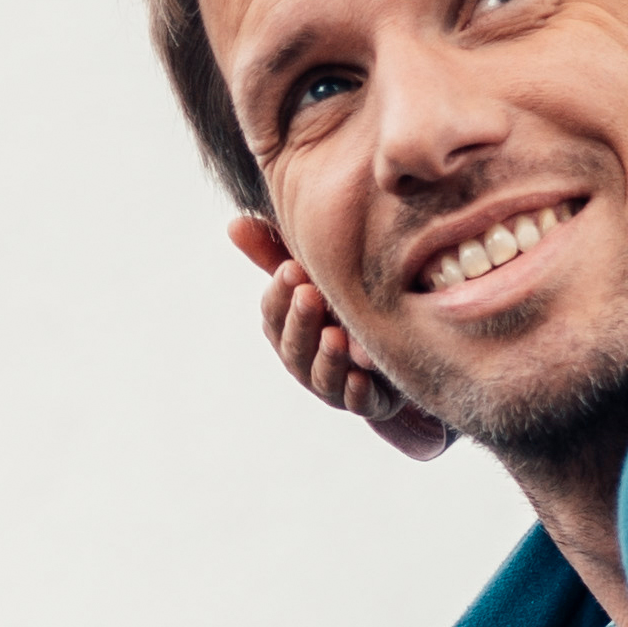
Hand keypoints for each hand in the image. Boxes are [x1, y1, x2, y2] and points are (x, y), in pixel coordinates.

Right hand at [231, 215, 457, 461]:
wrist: (393, 343)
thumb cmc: (339, 303)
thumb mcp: (312, 276)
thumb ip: (275, 254)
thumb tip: (233, 224)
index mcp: (285, 329)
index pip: (273, 313)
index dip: (280, 293)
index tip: (293, 268)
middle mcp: (303, 360)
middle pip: (293, 346)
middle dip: (301, 321)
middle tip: (310, 295)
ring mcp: (331, 385)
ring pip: (323, 376)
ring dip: (327, 358)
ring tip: (335, 337)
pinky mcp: (366, 401)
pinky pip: (358, 402)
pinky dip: (357, 393)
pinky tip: (361, 378)